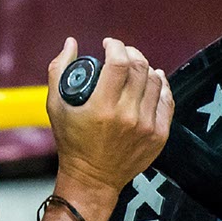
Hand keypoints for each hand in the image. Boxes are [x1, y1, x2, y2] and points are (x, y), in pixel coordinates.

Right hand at [45, 37, 173, 197]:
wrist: (93, 177)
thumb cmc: (71, 142)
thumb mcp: (55, 106)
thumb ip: (59, 70)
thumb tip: (71, 43)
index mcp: (102, 107)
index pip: (119, 63)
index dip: (116, 46)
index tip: (109, 44)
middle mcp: (128, 115)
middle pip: (140, 68)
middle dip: (130, 52)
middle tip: (121, 53)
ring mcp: (147, 126)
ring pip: (155, 81)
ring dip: (145, 67)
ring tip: (134, 67)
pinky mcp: (159, 135)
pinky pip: (166, 100)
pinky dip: (161, 85)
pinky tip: (152, 80)